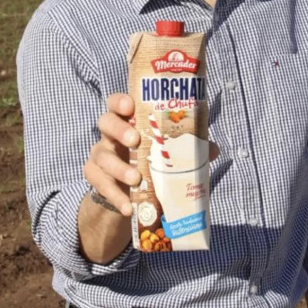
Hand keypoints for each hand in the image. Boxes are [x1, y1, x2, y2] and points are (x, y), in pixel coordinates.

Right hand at [83, 93, 221, 216]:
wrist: (129, 192)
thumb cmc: (150, 160)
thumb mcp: (167, 152)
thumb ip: (188, 148)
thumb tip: (212, 150)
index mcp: (127, 120)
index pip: (117, 102)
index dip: (120, 101)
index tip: (130, 106)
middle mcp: (110, 134)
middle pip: (105, 122)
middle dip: (119, 130)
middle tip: (135, 140)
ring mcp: (100, 155)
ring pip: (102, 156)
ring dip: (119, 168)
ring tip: (136, 179)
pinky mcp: (96, 178)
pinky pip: (100, 185)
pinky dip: (115, 196)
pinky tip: (128, 206)